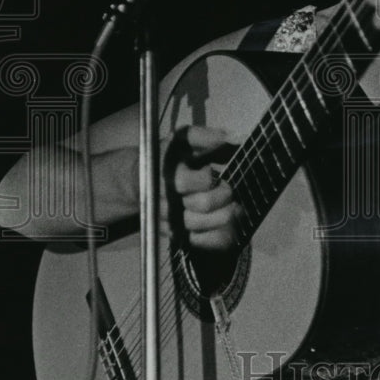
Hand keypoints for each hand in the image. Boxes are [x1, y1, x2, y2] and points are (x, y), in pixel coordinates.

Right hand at [163, 125, 243, 251]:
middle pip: (203, 205)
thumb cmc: (168, 157)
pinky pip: (202, 243)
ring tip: (230, 204)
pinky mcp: (175, 235)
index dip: (211, 178)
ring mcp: (169, 221)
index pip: (197, 181)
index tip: (214, 173)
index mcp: (167, 175)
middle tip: (228, 189)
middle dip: (224, 195)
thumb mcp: (182, 139)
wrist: (141, 180)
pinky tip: (225, 223)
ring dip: (225, 215)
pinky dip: (219, 236)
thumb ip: (208, 136)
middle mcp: (166, 201)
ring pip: (204, 225)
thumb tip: (238, 137)